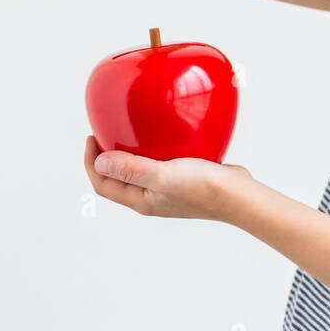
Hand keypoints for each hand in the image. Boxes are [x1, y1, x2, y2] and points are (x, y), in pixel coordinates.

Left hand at [83, 135, 252, 220]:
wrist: (238, 196)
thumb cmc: (203, 188)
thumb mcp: (163, 176)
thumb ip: (131, 169)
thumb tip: (99, 162)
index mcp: (141, 200)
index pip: (103, 184)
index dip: (91, 162)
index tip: (92, 136)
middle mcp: (151, 197)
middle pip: (118, 178)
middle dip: (106, 156)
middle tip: (106, 130)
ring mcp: (168, 190)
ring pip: (139, 171)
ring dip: (129, 153)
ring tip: (130, 131)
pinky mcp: (184, 180)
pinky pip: (160, 164)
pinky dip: (154, 150)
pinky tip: (164, 136)